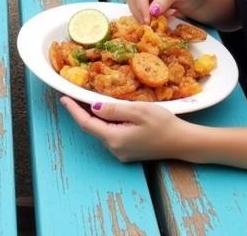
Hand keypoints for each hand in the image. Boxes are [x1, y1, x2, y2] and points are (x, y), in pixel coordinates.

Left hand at [61, 95, 189, 162]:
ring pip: (102, 131)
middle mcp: (115, 149)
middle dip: (83, 112)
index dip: (73, 110)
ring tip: (90, 99)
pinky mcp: (129, 152)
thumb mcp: (137, 111)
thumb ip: (113, 109)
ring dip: (96, 117)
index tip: (63, 98)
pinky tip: (108, 112)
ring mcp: (122, 153)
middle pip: (93, 128)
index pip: (86, 124)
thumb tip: (93, 107)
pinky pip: (111, 135)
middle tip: (74, 93)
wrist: (183, 142)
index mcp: (115, 139)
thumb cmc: (163, 124)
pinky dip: (106, 123)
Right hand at [126, 0, 202, 23]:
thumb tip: (152, 12)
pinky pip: (139, 9)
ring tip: (154, 23)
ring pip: (133, 4)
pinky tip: (156, 19)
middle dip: (139, 12)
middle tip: (149, 26)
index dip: (141, 7)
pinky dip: (145, 16)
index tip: (148, 22)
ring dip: (141, 15)